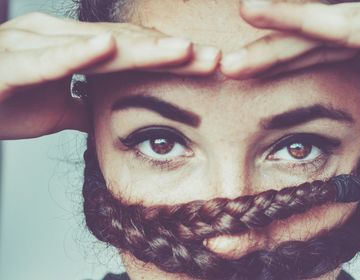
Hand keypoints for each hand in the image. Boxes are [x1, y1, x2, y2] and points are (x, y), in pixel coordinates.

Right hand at [0, 13, 220, 139]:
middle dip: (173, 52)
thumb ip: (84, 106)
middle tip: (215, 58)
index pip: (135, 52)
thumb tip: (107, 114)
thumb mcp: (55, 108)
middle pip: (128, 44)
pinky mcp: (9, 64)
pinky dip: (79, 54)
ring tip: (185, 51)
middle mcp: (59, 39)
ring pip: (99, 46)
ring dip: (144, 49)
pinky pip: (48, 58)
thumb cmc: (3, 101)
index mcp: (76, 50)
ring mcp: (34, 45)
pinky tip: (108, 48)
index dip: (173, 59)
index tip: (210, 67)